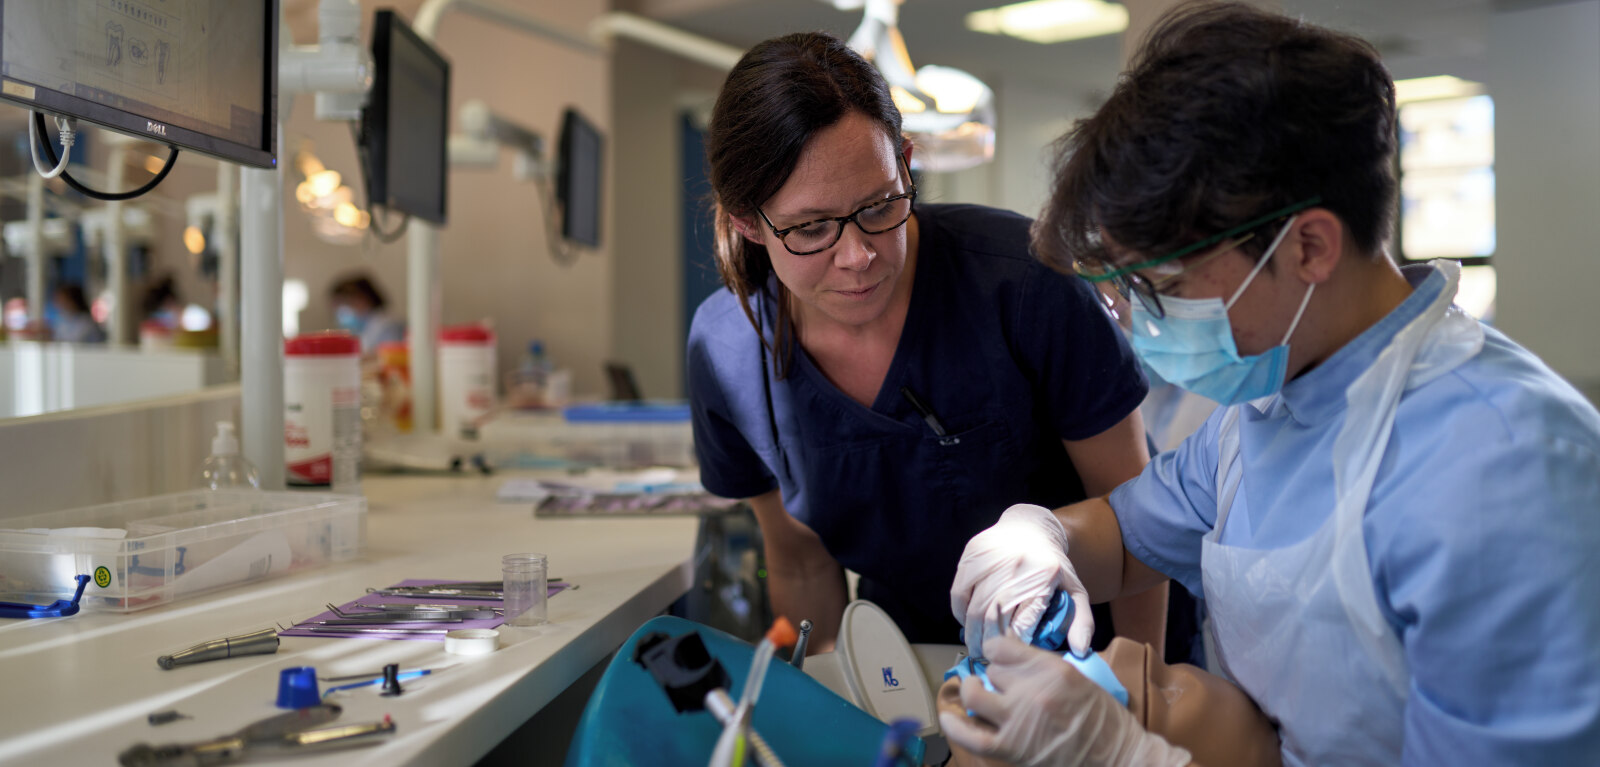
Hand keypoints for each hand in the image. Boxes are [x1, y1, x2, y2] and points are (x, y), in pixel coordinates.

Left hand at [939, 636, 1191, 766]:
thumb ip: (1040, 664)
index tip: (1002, 659)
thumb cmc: (1102, 716)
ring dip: (975, 693)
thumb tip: (1005, 649)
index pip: (1001, 646)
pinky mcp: (1013, 748)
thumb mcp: (1076, 676)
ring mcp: (1019, 720)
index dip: (999, 652)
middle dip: (997, 677)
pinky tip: (948, 717)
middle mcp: (1032, 689)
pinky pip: (971, 735)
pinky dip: (955, 726)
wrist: (1119, 756)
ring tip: (980, 694)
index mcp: (1051, 667)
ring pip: (976, 694)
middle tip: (1008, 689)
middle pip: (992, 671)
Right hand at [951, 504, 1092, 657]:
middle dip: (988, 642)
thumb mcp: (1074, 590)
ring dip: (972, 632)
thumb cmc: (1051, 566)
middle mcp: (1017, 564)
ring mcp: (992, 557)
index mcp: (1045, 575)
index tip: (1010, 655)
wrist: (1032, 527)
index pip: (1024, 621)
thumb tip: (1080, 650)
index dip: (1013, 643)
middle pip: (995, 616)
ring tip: (976, 646)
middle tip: (987, 656)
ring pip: (975, 606)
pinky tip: (967, 621)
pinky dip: (960, 612)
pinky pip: (959, 592)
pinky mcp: (972, 553)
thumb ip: (1082, 620)